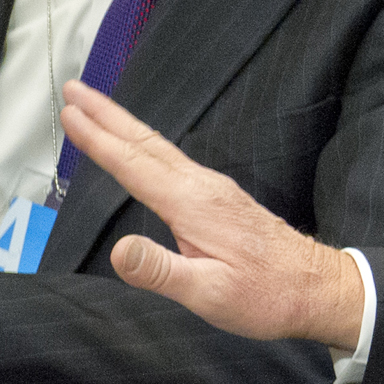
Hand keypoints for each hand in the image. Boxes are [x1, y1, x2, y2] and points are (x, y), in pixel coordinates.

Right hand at [58, 81, 364, 348]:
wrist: (315, 287)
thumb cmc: (266, 294)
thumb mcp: (208, 293)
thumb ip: (160, 271)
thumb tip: (118, 249)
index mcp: (194, 204)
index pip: (134, 165)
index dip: (98, 140)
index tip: (69, 113)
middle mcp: (203, 186)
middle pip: (145, 142)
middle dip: (106, 114)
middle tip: (73, 89)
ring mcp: (214, 188)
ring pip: (159, 147)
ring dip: (124, 125)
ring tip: (96, 109)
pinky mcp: (221, 197)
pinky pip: (172, 160)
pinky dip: (145, 145)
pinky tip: (141, 149)